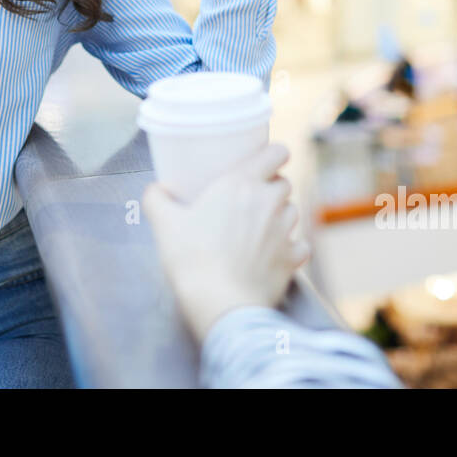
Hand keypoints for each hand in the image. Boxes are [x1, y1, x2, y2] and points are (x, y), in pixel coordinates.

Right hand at [143, 142, 310, 341]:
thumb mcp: (164, 224)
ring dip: (280, 216)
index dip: (273, 154)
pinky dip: (291, 248)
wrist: (220, 303)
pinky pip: (300, 245)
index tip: (265, 161)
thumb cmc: (192, 258)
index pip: (276, 152)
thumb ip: (157, 199)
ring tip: (259, 229)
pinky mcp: (293, 259)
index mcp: (241, 184)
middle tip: (251, 200)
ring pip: (293, 212)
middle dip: (271, 188)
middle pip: (284, 183)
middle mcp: (269, 202)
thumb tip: (156, 189)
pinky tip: (275, 254)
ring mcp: (285, 231)